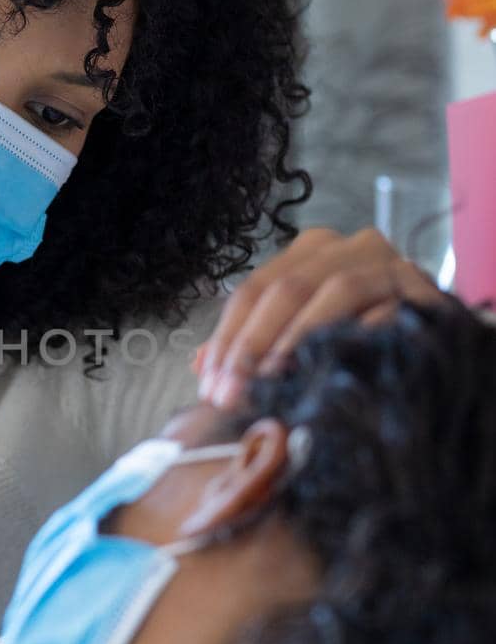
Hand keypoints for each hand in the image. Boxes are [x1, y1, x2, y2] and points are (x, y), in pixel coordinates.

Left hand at [193, 227, 441, 408]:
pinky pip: (384, 309)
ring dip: (295, 340)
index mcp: (310, 253)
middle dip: (250, 345)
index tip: (209, 386)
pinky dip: (353, 339)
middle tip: (230, 395)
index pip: (253, 290)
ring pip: (331, 291)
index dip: (226, 339)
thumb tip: (201, 365)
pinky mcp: (421, 287)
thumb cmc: (367, 338)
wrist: (441, 339)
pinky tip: (331, 369)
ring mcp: (386, 263)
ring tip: (270, 382)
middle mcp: (347, 247)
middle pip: (284, 289)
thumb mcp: (304, 337)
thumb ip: (255, 346)